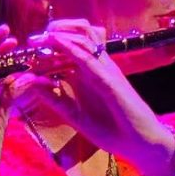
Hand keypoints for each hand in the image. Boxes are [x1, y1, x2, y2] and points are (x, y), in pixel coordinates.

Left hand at [7, 19, 173, 173]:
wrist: (143, 145)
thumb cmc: (116, 133)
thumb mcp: (77, 116)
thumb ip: (56, 100)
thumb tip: (32, 83)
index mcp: (91, 75)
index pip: (73, 46)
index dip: (51, 40)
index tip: (30, 46)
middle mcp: (100, 68)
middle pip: (81, 33)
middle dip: (56, 30)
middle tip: (34, 40)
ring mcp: (107, 72)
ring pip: (86, 38)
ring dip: (62, 33)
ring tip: (44, 38)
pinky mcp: (110, 81)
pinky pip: (89, 59)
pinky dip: (71, 48)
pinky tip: (56, 43)